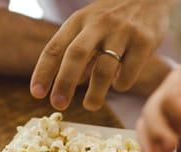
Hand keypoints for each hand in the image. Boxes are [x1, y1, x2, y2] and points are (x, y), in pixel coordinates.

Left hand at [30, 0, 174, 110]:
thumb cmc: (115, 16)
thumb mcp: (91, 26)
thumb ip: (79, 53)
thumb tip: (66, 85)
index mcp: (79, 20)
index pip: (55, 47)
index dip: (43, 72)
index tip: (36, 94)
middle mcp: (99, 23)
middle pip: (76, 55)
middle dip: (64, 82)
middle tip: (58, 105)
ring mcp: (123, 31)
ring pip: (104, 69)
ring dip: (95, 93)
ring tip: (90, 106)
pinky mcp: (144, 41)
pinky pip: (128, 73)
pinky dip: (121, 84)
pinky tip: (119, 83)